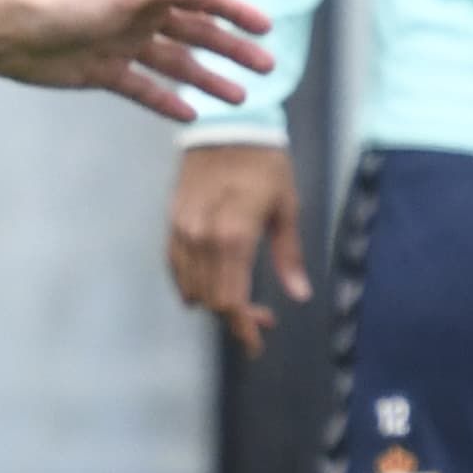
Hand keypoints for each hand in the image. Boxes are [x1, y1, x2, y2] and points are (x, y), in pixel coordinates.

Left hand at [0, 0, 269, 120]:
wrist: (12, 32)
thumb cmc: (65, 3)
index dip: (235, 12)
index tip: (266, 29)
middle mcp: (137, 15)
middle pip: (196, 34)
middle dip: (232, 50)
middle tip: (267, 70)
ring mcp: (121, 45)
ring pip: (176, 65)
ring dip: (208, 81)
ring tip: (239, 101)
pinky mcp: (103, 73)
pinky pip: (144, 89)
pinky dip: (167, 102)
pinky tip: (191, 117)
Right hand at [166, 140, 309, 351]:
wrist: (227, 126)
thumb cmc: (265, 164)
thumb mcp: (286, 208)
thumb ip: (288, 255)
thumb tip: (299, 295)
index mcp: (235, 237)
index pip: (231, 302)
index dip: (244, 329)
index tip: (256, 345)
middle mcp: (203, 238)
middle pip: (212, 300)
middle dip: (236, 319)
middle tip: (263, 319)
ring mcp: (183, 231)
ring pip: (192, 287)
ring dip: (214, 303)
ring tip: (241, 303)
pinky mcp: (173, 222)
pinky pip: (176, 267)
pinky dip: (190, 284)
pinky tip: (207, 289)